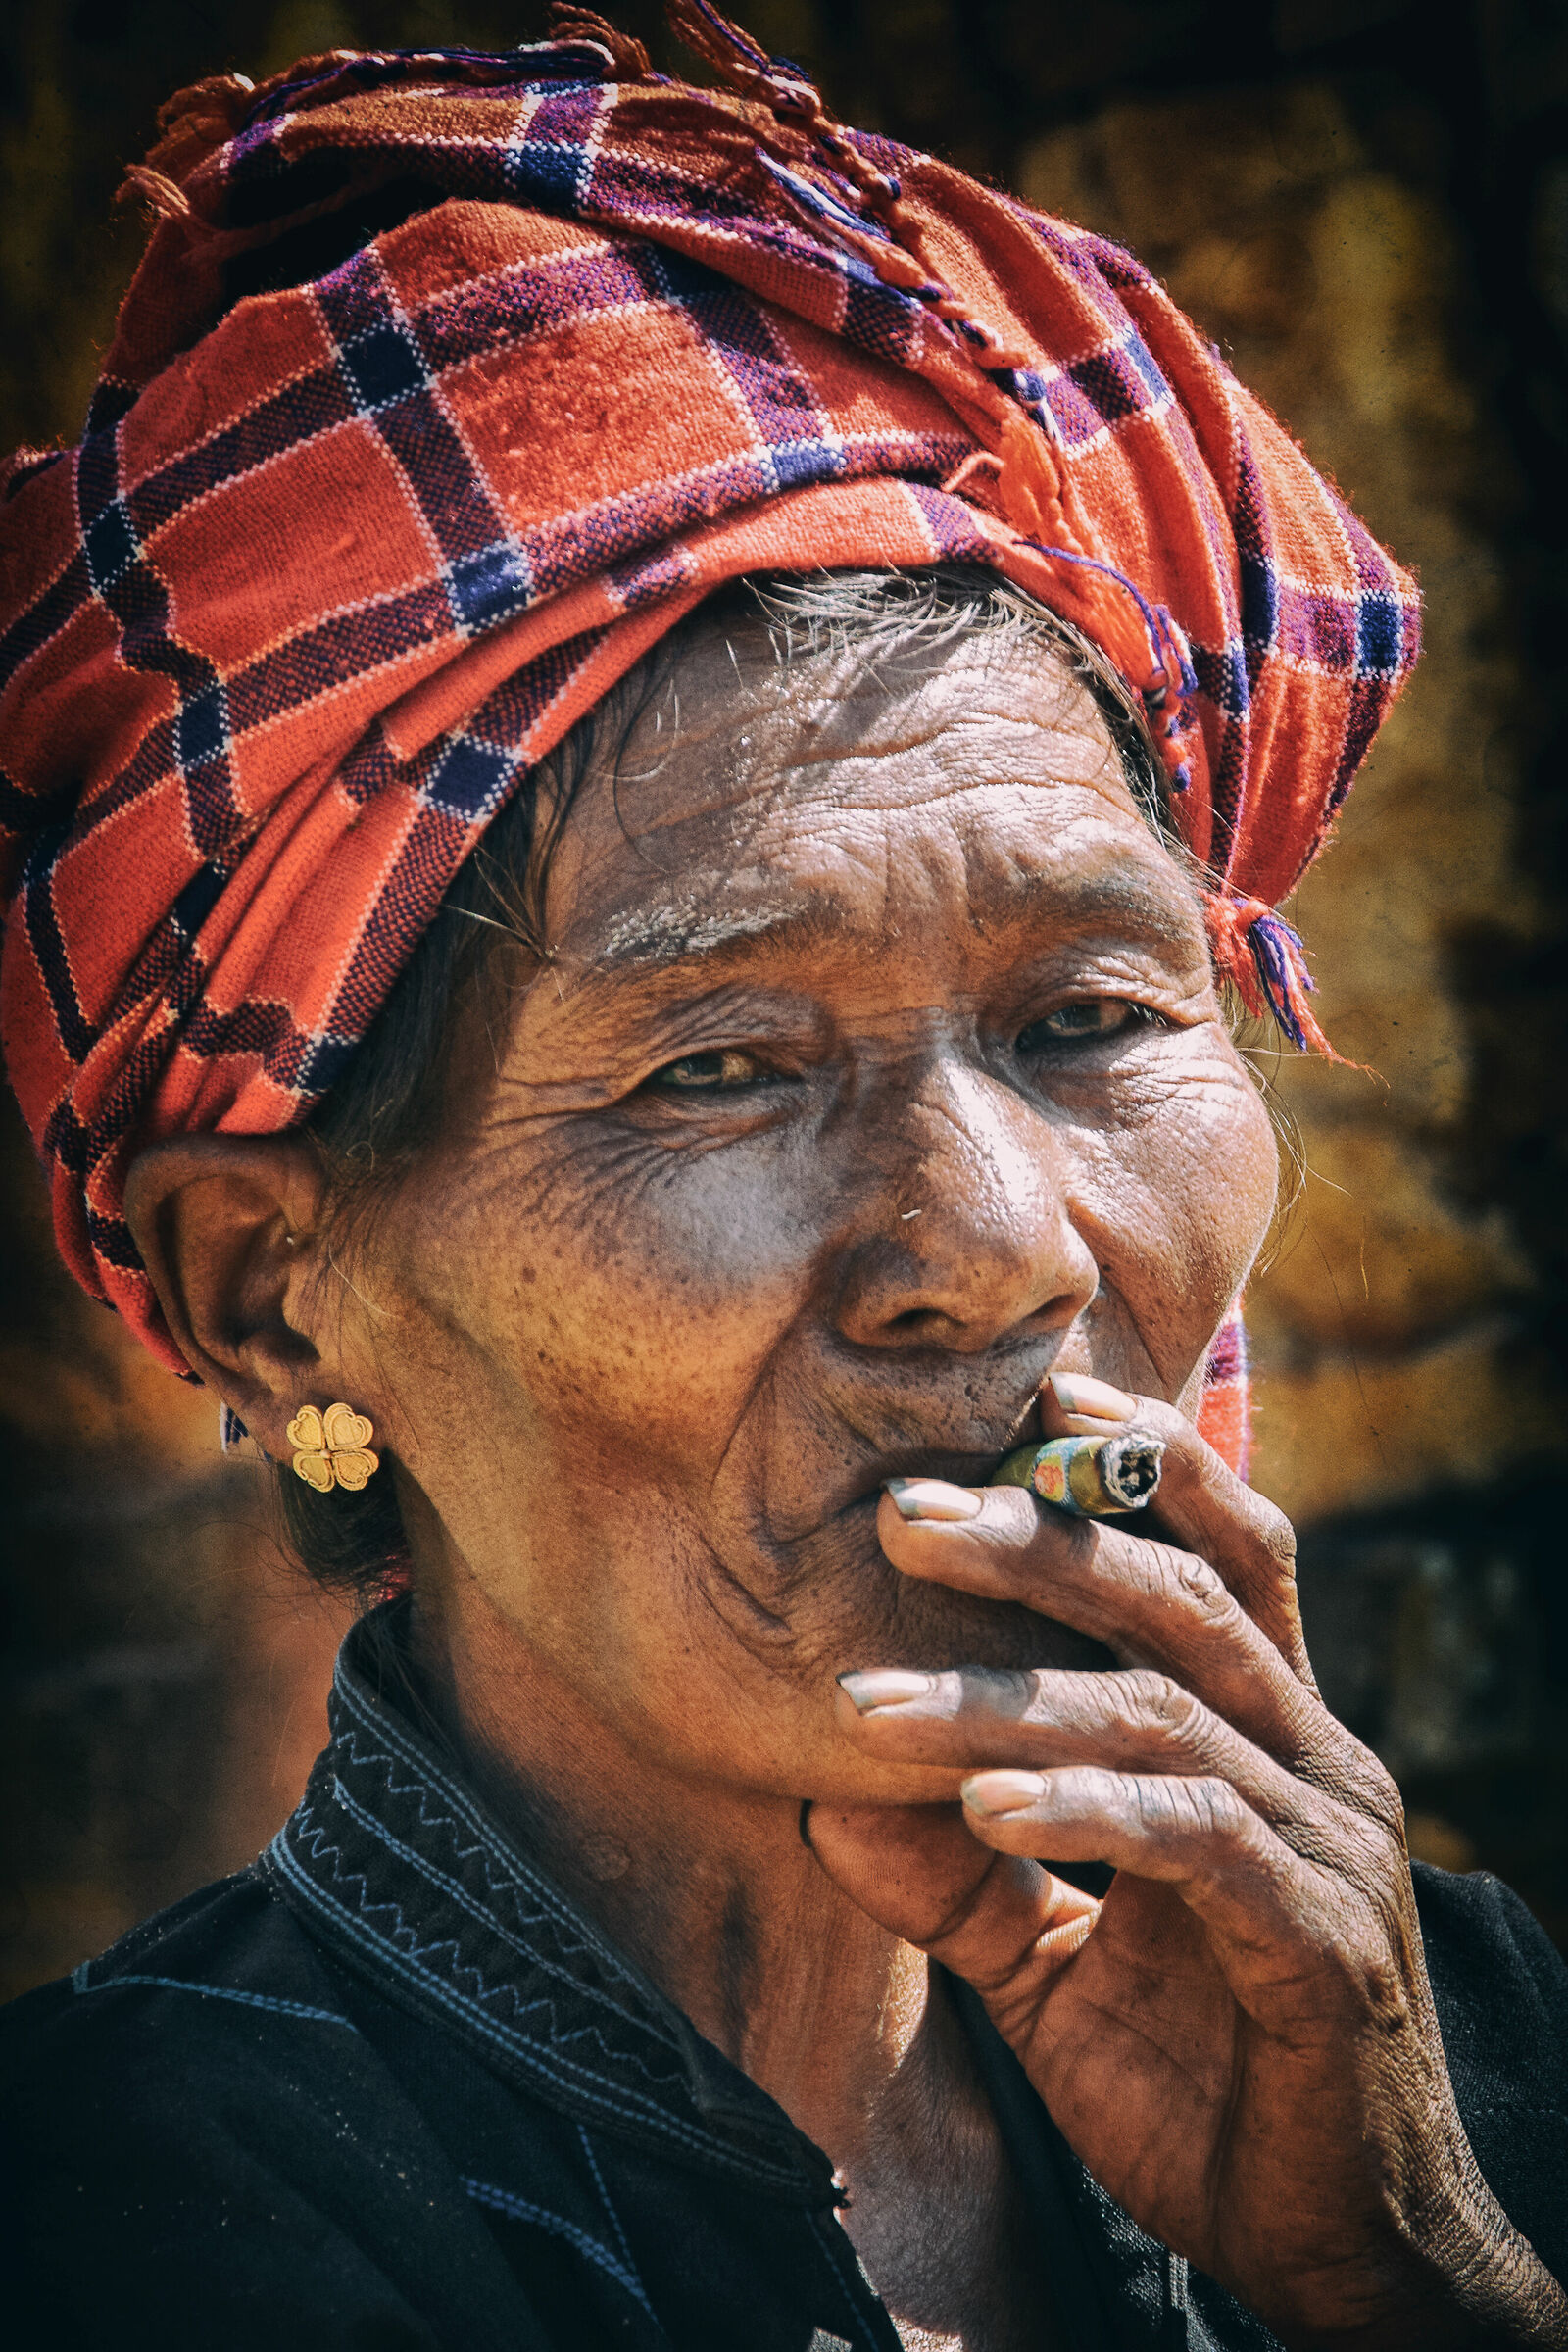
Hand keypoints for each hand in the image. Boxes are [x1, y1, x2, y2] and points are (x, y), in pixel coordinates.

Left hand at [808, 1379, 1567, 2348]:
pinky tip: (987, 1807)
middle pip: (1184, 1596)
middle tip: (896, 1515)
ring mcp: (1329, 1847)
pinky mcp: (1323, 1947)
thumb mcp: (1050, 1964)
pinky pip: (1200, 1844)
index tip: (1015, 1401)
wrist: (1334, 2246)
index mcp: (1265, 1735)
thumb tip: (818, 1794)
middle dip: (1041, 1538)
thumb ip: (954, 1875)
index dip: (1135, 1457)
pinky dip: (1090, 1811)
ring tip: (869, 1704)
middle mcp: (1312, 1761)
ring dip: (1011, 1693)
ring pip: (1166, 1712)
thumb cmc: (1196, 2079)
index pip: (1219, 1549)